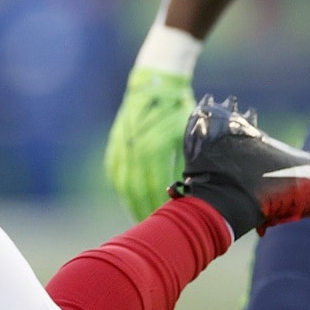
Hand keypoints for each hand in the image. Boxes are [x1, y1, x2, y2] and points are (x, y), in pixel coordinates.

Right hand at [105, 66, 194, 219]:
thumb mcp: (191, 134)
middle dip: (144, 210)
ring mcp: (122, 146)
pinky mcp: (116, 144)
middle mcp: (134, 149)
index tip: (168, 221)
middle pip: (136, 190)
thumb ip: (190, 162)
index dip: (160, 206)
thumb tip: (194, 191)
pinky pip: (116, 173)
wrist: (156, 82)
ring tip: (142, 217)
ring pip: (123, 184)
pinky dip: (123, 188)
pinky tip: (130, 197)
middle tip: (153, 227)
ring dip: (132, 202)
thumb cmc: (178, 108)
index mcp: (154, 148)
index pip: (155, 187)